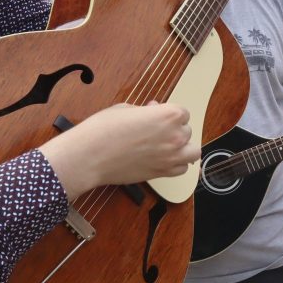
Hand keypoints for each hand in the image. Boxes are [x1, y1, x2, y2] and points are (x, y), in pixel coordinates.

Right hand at [39, 102, 197, 196]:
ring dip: (184, 147)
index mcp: (168, 115)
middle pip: (186, 130)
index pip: (183, 112)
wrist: (90, 156)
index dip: (169, 113)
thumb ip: (147, 110)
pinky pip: (182, 169)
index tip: (157, 116)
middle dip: (174, 129)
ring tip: (169, 146)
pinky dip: (177, 164)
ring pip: (193, 152)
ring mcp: (170, 157)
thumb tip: (153, 110)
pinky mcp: (162, 173)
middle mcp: (174, 136)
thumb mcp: (126, 109)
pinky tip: (165, 159)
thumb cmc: (103, 130)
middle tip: (156, 131)